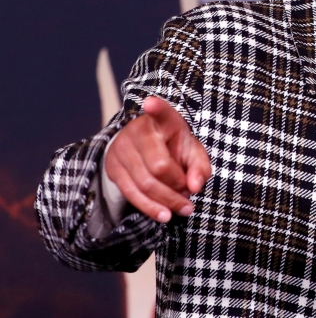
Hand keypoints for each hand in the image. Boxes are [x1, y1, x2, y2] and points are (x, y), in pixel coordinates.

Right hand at [104, 96, 211, 222]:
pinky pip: (131, 193)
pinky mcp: (112, 167)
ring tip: (185, 209)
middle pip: (159, 166)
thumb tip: (194, 187)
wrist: (144, 149)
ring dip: (167, 200)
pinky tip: (164, 215)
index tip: (151, 103)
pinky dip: (150, 207)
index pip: (161, 112)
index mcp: (163, 120)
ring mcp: (122, 148)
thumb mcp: (193, 153)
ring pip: (145, 183)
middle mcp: (138, 131)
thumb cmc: (175, 148)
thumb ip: (200, 167)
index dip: (156, 108)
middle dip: (178, 185)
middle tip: (190, 194)